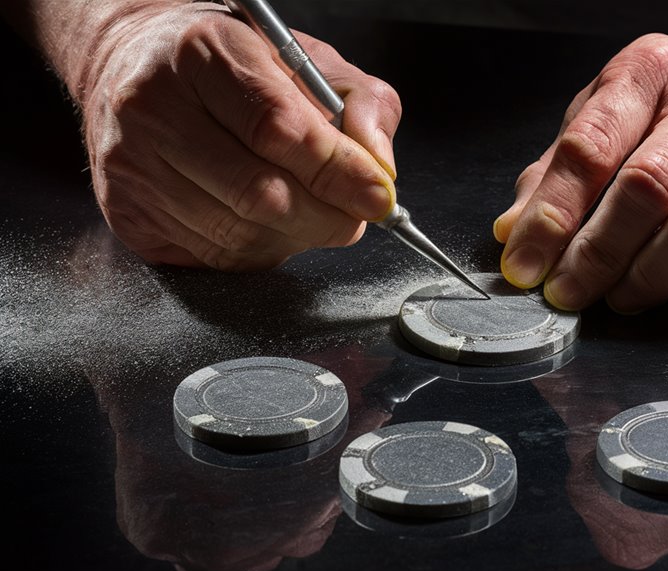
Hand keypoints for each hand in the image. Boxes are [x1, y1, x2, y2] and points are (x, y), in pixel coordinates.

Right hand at [79, 2, 400, 269]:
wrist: (131, 65)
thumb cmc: (228, 64)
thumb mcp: (306, 58)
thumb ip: (359, 103)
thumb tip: (378, 167)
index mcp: (202, 52)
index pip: (279, 129)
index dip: (339, 172)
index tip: (377, 195)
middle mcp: (154, 108)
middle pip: (260, 194)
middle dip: (327, 216)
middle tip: (353, 213)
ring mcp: (132, 166)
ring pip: (240, 234)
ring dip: (296, 236)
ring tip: (310, 210)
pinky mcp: (127, 214)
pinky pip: (215, 257)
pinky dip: (259, 249)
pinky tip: (265, 221)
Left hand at [494, 33, 667, 311]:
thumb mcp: (607, 113)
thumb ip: (556, 170)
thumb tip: (513, 233)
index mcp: (649, 74)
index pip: (590, 147)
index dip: (551, 214)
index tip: (524, 263)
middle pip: (645, 189)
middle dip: (595, 254)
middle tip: (566, 293)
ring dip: (649, 276)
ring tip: (619, 297)